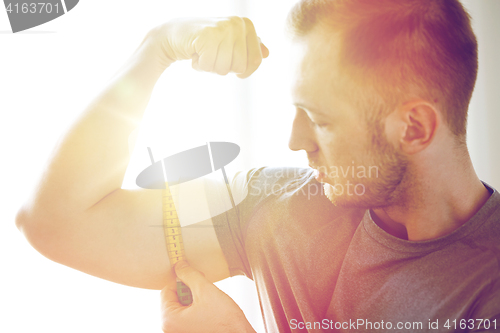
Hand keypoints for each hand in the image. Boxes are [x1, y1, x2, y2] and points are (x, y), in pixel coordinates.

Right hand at [146, 17, 268, 77]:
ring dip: (211, 67)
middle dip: (224, 67)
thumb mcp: (229, 42)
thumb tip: (267, 53)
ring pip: (225, 68)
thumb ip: (249, 46)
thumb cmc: (204, 41)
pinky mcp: (207, 35)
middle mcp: (238, 23)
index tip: (229, 61)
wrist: (174, 35)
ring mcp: (223, 28)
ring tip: (203, 52)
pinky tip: (195, 52)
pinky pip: (210, 66)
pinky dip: (200, 65)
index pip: (256, 62)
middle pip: (240, 67)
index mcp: (247, 25)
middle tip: (212, 54)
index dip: (242, 70)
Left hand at [160, 260, 255, 332]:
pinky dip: (198, 309)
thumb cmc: (225, 323)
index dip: (182, 282)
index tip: (196, 280)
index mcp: (169, 320)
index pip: (166, 290)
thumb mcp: (205, 290)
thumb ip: (190, 275)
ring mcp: (181, 332)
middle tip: (205, 294)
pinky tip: (210, 312)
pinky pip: (188, 316)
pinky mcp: (190, 332)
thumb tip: (179, 266)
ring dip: (196, 300)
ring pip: (183, 306)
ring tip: (210, 305)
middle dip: (190, 292)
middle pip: (174, 299)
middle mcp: (171, 329)